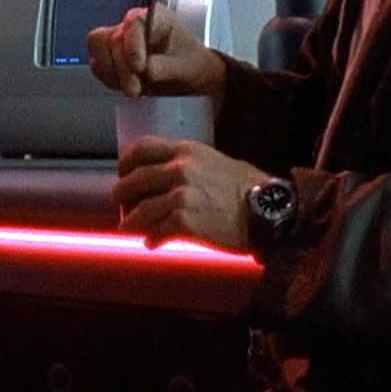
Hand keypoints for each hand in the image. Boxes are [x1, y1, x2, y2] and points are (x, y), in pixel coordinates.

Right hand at [86, 3, 221, 98]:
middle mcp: (133, 24)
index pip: (133, 23)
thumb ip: (165, 66)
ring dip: (113, 73)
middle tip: (135, 89)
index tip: (139, 68)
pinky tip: (127, 86)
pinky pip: (98, 65)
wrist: (188, 77)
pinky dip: (110, 79)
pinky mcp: (110, 57)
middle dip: (122, 68)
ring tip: (134, 89)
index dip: (132, 45)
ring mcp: (119, 39)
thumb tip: (146, 70)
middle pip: (111, 38)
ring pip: (98, 48)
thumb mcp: (186, 66)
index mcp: (154, 16)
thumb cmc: (191, 63)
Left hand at [113, 137, 268, 250]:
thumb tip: (167, 179)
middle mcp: (179, 168)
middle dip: (121, 195)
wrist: (269, 212)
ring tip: (130, 229)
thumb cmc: (249, 189)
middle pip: (133, 179)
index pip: (142, 148)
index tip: (123, 174)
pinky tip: (153, 243)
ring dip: (132, 222)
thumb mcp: (217, 162)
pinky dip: (151, 239)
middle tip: (121, 205)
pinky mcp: (185, 221)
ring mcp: (180, 194)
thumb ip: (190, 165)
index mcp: (186, 151)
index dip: (126, 162)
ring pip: (139, 209)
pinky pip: (156, 231)